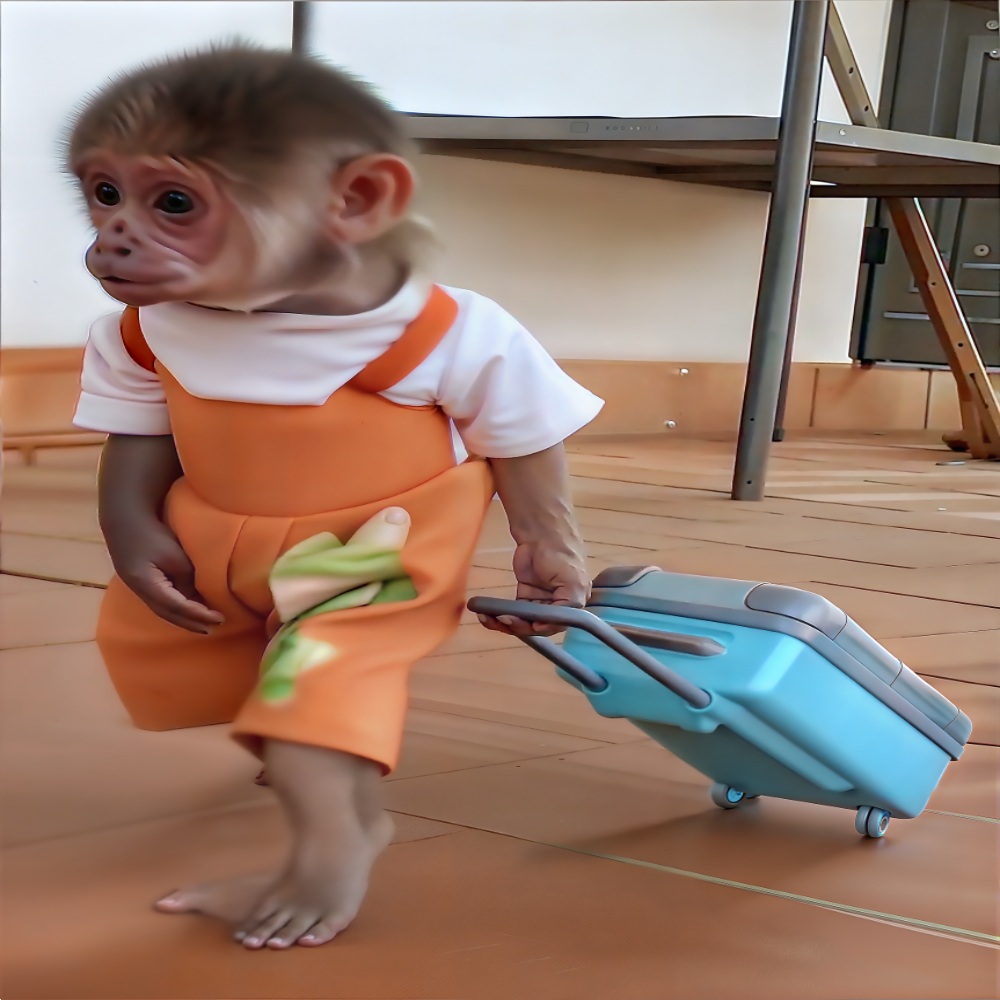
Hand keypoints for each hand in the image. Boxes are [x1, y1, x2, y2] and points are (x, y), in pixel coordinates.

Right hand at [109, 517, 223, 633]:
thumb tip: (195, 598)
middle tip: (214, 628)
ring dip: (184, 620)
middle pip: (169, 614)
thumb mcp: (174, 556)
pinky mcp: (142, 584)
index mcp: (147, 585)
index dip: (198, 615)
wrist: (126, 522)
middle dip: (192, 623)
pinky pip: (161, 603)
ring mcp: (139, 589)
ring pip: (164, 611)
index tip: (219, 618)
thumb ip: (186, 579)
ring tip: (204, 625)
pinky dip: (177, 610)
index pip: (177, 606)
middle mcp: (140, 592)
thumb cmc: (153, 535)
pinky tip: (189, 612)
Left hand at [478, 538, 589, 637]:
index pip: (554, 626)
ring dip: (505, 623)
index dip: (539, 628)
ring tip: (489, 618)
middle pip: (535, 626)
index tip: (526, 624)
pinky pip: (512, 611)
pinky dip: (499, 615)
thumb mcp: (573, 582)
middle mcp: (556, 607)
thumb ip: (567, 605)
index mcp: (571, 606)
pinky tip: (486, 614)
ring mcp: (539, 602)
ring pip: (522, 622)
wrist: (541, 532)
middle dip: (518, 626)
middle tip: (504, 619)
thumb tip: (545, 625)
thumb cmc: (561, 554)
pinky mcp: (524, 595)